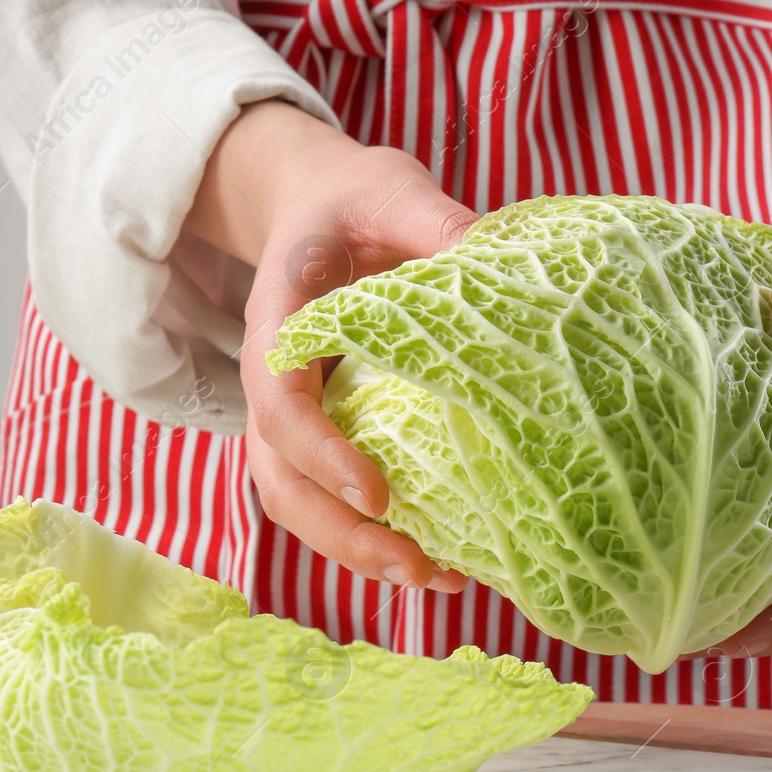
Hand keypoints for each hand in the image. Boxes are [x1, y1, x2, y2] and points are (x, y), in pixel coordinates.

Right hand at [185, 100, 472, 591]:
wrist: (315, 206)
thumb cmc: (354, 199)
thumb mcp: (391, 190)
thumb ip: (433, 221)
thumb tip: (495, 258)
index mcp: (281, 324)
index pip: (280, 402)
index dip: (320, 453)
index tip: (377, 492)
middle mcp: (276, 382)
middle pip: (280, 480)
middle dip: (341, 535)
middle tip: (417, 567)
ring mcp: (294, 416)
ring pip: (299, 504)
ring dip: (358, 552)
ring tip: (438, 581)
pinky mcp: (324, 433)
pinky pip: (331, 499)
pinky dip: (375, 537)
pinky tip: (442, 560)